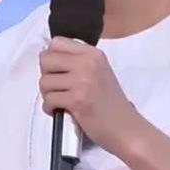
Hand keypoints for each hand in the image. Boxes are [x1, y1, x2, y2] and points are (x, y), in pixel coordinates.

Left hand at [39, 36, 142, 155]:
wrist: (125, 127)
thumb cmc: (110, 102)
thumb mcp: (99, 70)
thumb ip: (77, 60)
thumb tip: (48, 56)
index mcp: (93, 53)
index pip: (57, 42)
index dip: (51, 56)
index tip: (56, 69)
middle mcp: (88, 63)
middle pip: (46, 60)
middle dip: (46, 75)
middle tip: (56, 87)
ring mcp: (83, 81)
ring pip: (44, 81)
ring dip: (47, 94)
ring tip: (59, 100)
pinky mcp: (77, 100)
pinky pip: (49, 99)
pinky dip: (49, 107)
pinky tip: (59, 110)